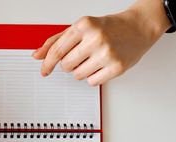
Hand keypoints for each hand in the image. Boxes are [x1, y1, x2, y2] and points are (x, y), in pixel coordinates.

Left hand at [33, 4, 169, 84]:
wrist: (138, 27)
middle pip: (66, 65)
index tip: (44, 70)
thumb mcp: (80, 28)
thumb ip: (56, 41)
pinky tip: (102, 65)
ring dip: (82, 70)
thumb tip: (37, 55)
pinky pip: (92, 82)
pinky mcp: (116, 67)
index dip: (47, 63)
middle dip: (69, 64)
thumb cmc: (108, 27)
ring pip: (77, 75)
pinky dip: (94, 76)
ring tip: (93, 58)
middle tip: (81, 55)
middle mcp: (95, 38)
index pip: (57, 51)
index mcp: (84, 25)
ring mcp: (107, 53)